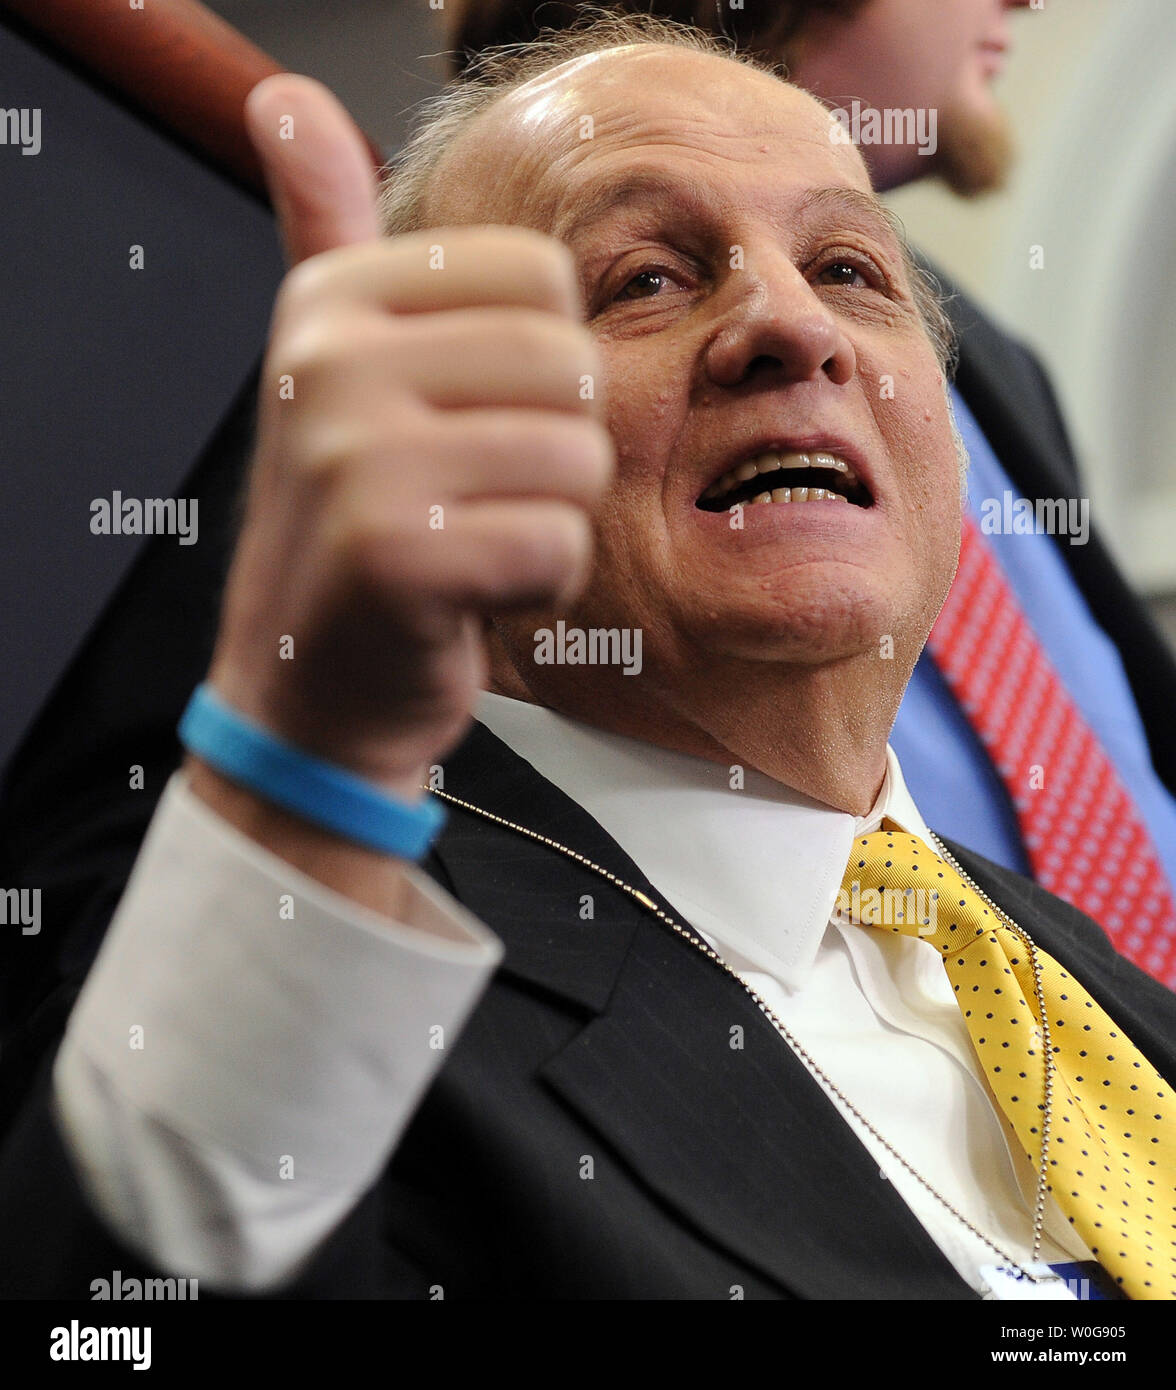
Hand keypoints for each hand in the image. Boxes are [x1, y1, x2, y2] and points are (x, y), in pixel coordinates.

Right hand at [204, 75, 612, 798]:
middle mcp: (332, 364)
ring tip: (468, 545)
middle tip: (473, 498)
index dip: (538, 370)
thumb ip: (325, 233)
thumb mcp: (328, 367)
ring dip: (546, 521)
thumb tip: (288, 98)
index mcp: (330, 302)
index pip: (541, 279)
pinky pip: (558, 545)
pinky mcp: (398, 558)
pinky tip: (469, 598)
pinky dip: (537, 586)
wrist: (307, 686)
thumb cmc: (349, 526)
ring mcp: (358, 459)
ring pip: (576, 460)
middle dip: (551, 451)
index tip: (464, 421)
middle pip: (569, 367)